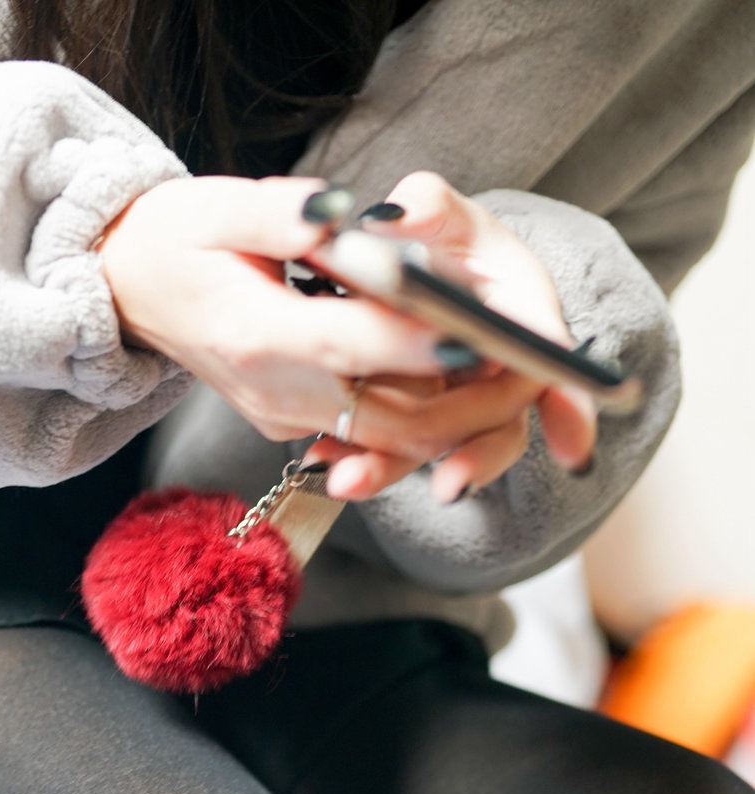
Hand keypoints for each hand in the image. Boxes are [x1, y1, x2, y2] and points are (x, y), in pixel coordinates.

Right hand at [100, 171, 595, 504]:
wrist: (124, 293)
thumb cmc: (173, 239)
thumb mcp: (221, 207)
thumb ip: (293, 216)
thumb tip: (347, 217)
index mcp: (253, 335)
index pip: (352, 346)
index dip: (419, 343)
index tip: (482, 333)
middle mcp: (274, 389)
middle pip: (387, 419)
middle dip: (465, 406)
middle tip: (528, 371)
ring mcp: (284, 415)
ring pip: (387, 439)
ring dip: (455, 421)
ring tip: (514, 380)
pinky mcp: (293, 421)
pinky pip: (368, 433)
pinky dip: (421, 418)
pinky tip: (462, 384)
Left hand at [303, 171, 597, 499]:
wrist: (403, 265)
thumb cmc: (440, 233)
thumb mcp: (443, 210)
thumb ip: (430, 206)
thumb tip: (400, 213)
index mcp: (523, 315)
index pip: (550, 360)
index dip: (570, 407)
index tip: (572, 449)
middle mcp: (496, 370)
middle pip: (501, 425)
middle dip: (477, 459)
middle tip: (450, 485)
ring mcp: (453, 403)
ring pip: (437, 447)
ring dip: (396, 469)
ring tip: (352, 483)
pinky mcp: (409, 419)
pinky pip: (388, 446)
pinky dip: (356, 456)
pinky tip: (322, 464)